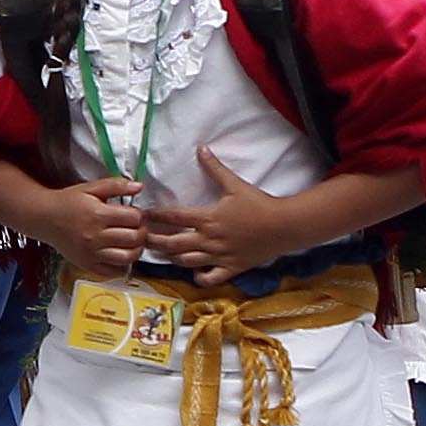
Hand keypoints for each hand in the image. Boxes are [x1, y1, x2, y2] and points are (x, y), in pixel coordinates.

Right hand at [34, 171, 152, 283]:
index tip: (134, 214)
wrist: (43, 218)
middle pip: (134, 238)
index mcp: (98, 214)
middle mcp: (95, 236)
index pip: (134, 218)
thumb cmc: (67, 202)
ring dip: (136, 250)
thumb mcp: (90, 188)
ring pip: (127, 258)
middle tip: (137, 228)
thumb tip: (139, 186)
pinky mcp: (87, 264)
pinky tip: (118, 253)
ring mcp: (91, 253)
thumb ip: (116, 186)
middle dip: (141, 232)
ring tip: (131, 242)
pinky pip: (111, 271)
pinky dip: (120, 265)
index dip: (139, 215)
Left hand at [143, 145, 296, 287]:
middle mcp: (209, 239)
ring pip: (186, 261)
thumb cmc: (259, 204)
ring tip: (161, 254)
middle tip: (141, 238)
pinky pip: (209, 278)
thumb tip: (201, 148)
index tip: (143, 214)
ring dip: (171, 258)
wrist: (284, 226)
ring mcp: (219, 256)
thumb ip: (215, 168)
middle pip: (173, 243)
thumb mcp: (235, 184)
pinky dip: (198, 277)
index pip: (174, 217)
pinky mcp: (231, 268)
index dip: (156, 216)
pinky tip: (194, 272)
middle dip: (154, 241)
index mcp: (208, 218)